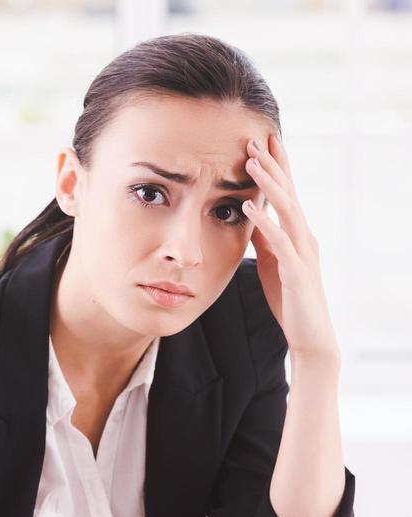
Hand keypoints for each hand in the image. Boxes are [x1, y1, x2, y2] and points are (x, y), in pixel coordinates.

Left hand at [242, 133, 340, 358]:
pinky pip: (281, 243)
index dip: (276, 167)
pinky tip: (250, 208)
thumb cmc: (291, 300)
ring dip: (270, 185)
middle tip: (255, 138)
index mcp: (297, 234)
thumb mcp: (272, 263)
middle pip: (289, 193)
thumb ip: (264, 239)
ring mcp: (303, 253)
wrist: (310, 335)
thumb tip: (251, 218)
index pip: (287, 194)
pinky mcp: (297, 272)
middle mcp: (304, 237)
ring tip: (251, 162)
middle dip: (273, 165)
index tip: (262, 141)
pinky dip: (266, 223)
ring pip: (288, 210)